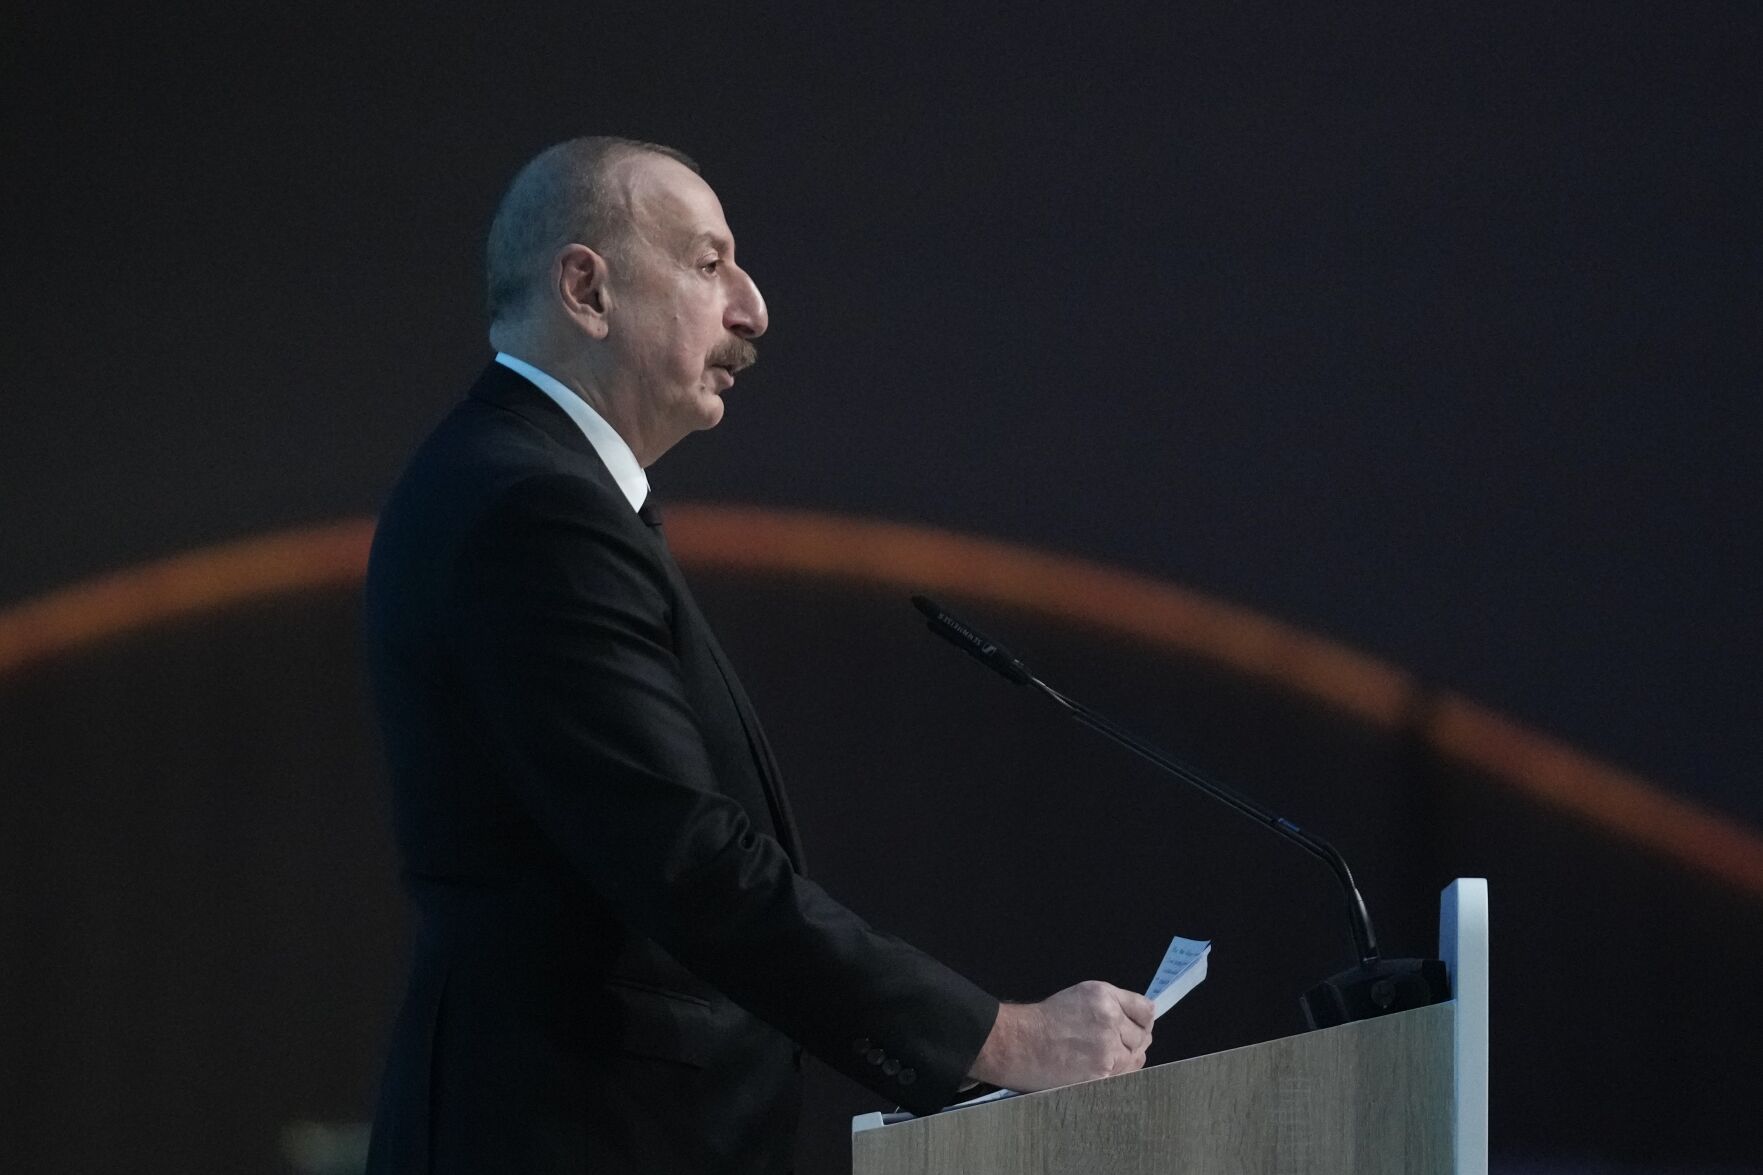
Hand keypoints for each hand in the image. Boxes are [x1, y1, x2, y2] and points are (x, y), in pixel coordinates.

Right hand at [968, 980, 1154, 1091]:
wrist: (1018, 1043)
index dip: (1143, 1021)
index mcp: (1104, 996)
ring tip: (1104, 1059)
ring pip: (1136, 1058)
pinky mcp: (1102, 1072)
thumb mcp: (1080, 997)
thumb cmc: (1043, 1021)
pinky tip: (1099, 1069)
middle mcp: (1110, 1018)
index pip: (1145, 1010)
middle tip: (1116, 1046)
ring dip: (1125, 1060)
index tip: (1138, 1027)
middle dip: (1133, 1042)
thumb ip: (1112, 1004)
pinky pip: (1124, 1075)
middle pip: (1144, 1036)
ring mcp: (1107, 1048)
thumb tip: (1137, 1020)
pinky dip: (1117, 1074)